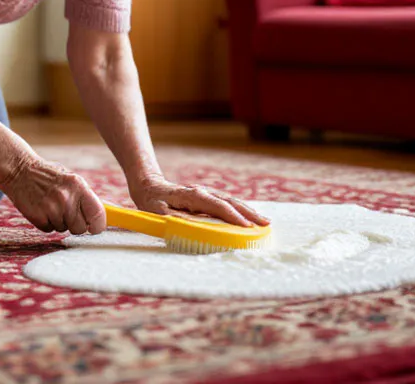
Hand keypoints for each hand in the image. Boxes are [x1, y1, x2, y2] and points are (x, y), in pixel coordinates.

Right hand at [0, 156, 107, 234]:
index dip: (98, 225)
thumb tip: (107, 212)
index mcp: (79, 186)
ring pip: (64, 229)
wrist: (19, 170)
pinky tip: (41, 208)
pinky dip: (46, 222)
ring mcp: (52, 208)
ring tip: (50, 205)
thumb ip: (85, 197)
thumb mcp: (71, 180)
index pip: (98, 214)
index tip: (95, 228)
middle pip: (80, 228)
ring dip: (59, 221)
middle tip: (65, 211)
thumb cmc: (48, 176)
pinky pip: (49, 229)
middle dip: (75, 224)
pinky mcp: (38, 217)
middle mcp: (67, 198)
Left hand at [129, 174, 269, 227]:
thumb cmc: (152, 202)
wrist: (148, 186)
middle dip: (249, 213)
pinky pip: (226, 203)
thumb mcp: (159, 213)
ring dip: (248, 211)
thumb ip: (178, 220)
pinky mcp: (206, 197)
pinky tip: (249, 217)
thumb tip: (198, 226)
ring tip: (264, 222)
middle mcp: (203, 192)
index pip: (218, 206)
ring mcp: (206, 193)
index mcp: (193, 196)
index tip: (247, 227)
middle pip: (230, 202)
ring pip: (231, 201)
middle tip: (266, 224)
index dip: (233, 217)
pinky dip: (240, 210)